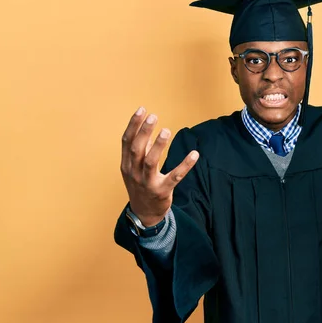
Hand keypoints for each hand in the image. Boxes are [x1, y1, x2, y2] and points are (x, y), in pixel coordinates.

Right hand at [120, 107, 198, 225]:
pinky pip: (175, 176)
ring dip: (158, 145)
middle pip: (136, 149)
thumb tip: (145, 128)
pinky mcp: (162, 191)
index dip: (133, 124)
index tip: (142, 109)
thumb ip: (140, 149)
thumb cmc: (140, 185)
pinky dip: (185, 165)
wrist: (144, 213)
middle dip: (144, 131)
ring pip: (150, 162)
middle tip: (153, 116)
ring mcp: (147, 183)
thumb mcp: (134, 168)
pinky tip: (195, 154)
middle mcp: (134, 173)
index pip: (126, 141)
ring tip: (166, 131)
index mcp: (126, 164)